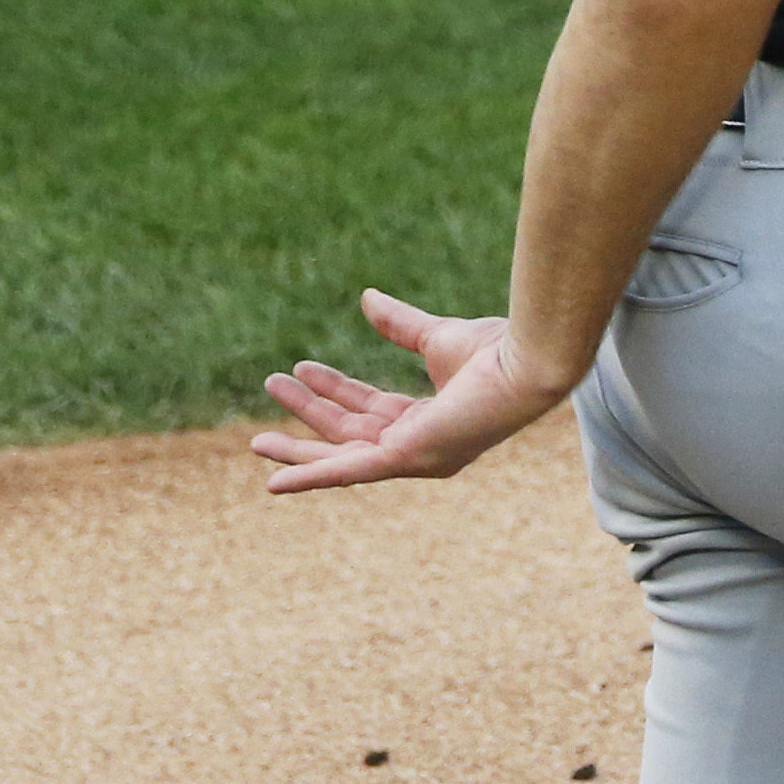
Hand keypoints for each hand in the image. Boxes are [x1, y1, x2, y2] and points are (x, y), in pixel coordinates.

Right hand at [249, 288, 570, 494]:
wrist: (526, 360)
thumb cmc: (498, 351)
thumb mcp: (436, 337)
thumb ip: (399, 325)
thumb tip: (366, 299)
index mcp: (430, 421)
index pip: (371, 409)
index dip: (334, 389)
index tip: (302, 367)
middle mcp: (420, 446)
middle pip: (350, 433)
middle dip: (310, 414)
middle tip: (273, 389)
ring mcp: (413, 457)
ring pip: (341, 455)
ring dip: (299, 446)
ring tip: (256, 438)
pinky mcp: (405, 458)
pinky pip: (346, 474)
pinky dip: (308, 479)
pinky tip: (271, 485)